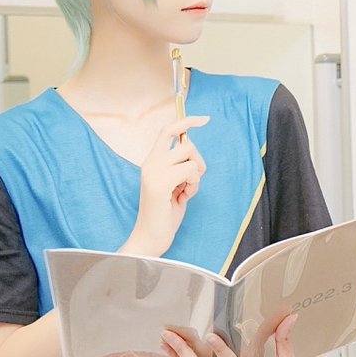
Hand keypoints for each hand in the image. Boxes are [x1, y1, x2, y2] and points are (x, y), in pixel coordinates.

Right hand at [125, 115, 209, 257]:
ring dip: (196, 176)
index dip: (186, 121)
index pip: (167, 131)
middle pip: (187, 144)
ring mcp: (153, 172)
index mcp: (152, 161)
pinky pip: (191, 171)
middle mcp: (150, 163)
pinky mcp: (159, 183)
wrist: (150, 237)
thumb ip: (180, 166)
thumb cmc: (165, 214)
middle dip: (198, 162)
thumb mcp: (175, 184)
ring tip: (184, 192)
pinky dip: (194, 186)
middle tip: (191, 182)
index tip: (205, 119)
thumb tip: (191, 147)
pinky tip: (182, 198)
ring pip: (191, 157)